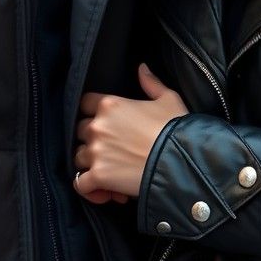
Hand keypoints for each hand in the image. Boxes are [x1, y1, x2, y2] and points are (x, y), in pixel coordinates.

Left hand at [74, 64, 188, 200]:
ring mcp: (95, 152)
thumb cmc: (176, 128)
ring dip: (91, 165)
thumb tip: (141, 68)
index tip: (104, 123)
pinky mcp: (98, 176)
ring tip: (112, 173)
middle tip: (112, 151)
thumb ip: (151, 83)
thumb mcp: (168, 99)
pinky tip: (106, 192)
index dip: (92, 113)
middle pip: (80, 131)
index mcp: (110, 104)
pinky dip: (90, 189)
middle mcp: (97, 126)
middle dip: (92, 141)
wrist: (182, 161)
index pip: (84, 103)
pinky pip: (80, 184)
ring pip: (78, 158)